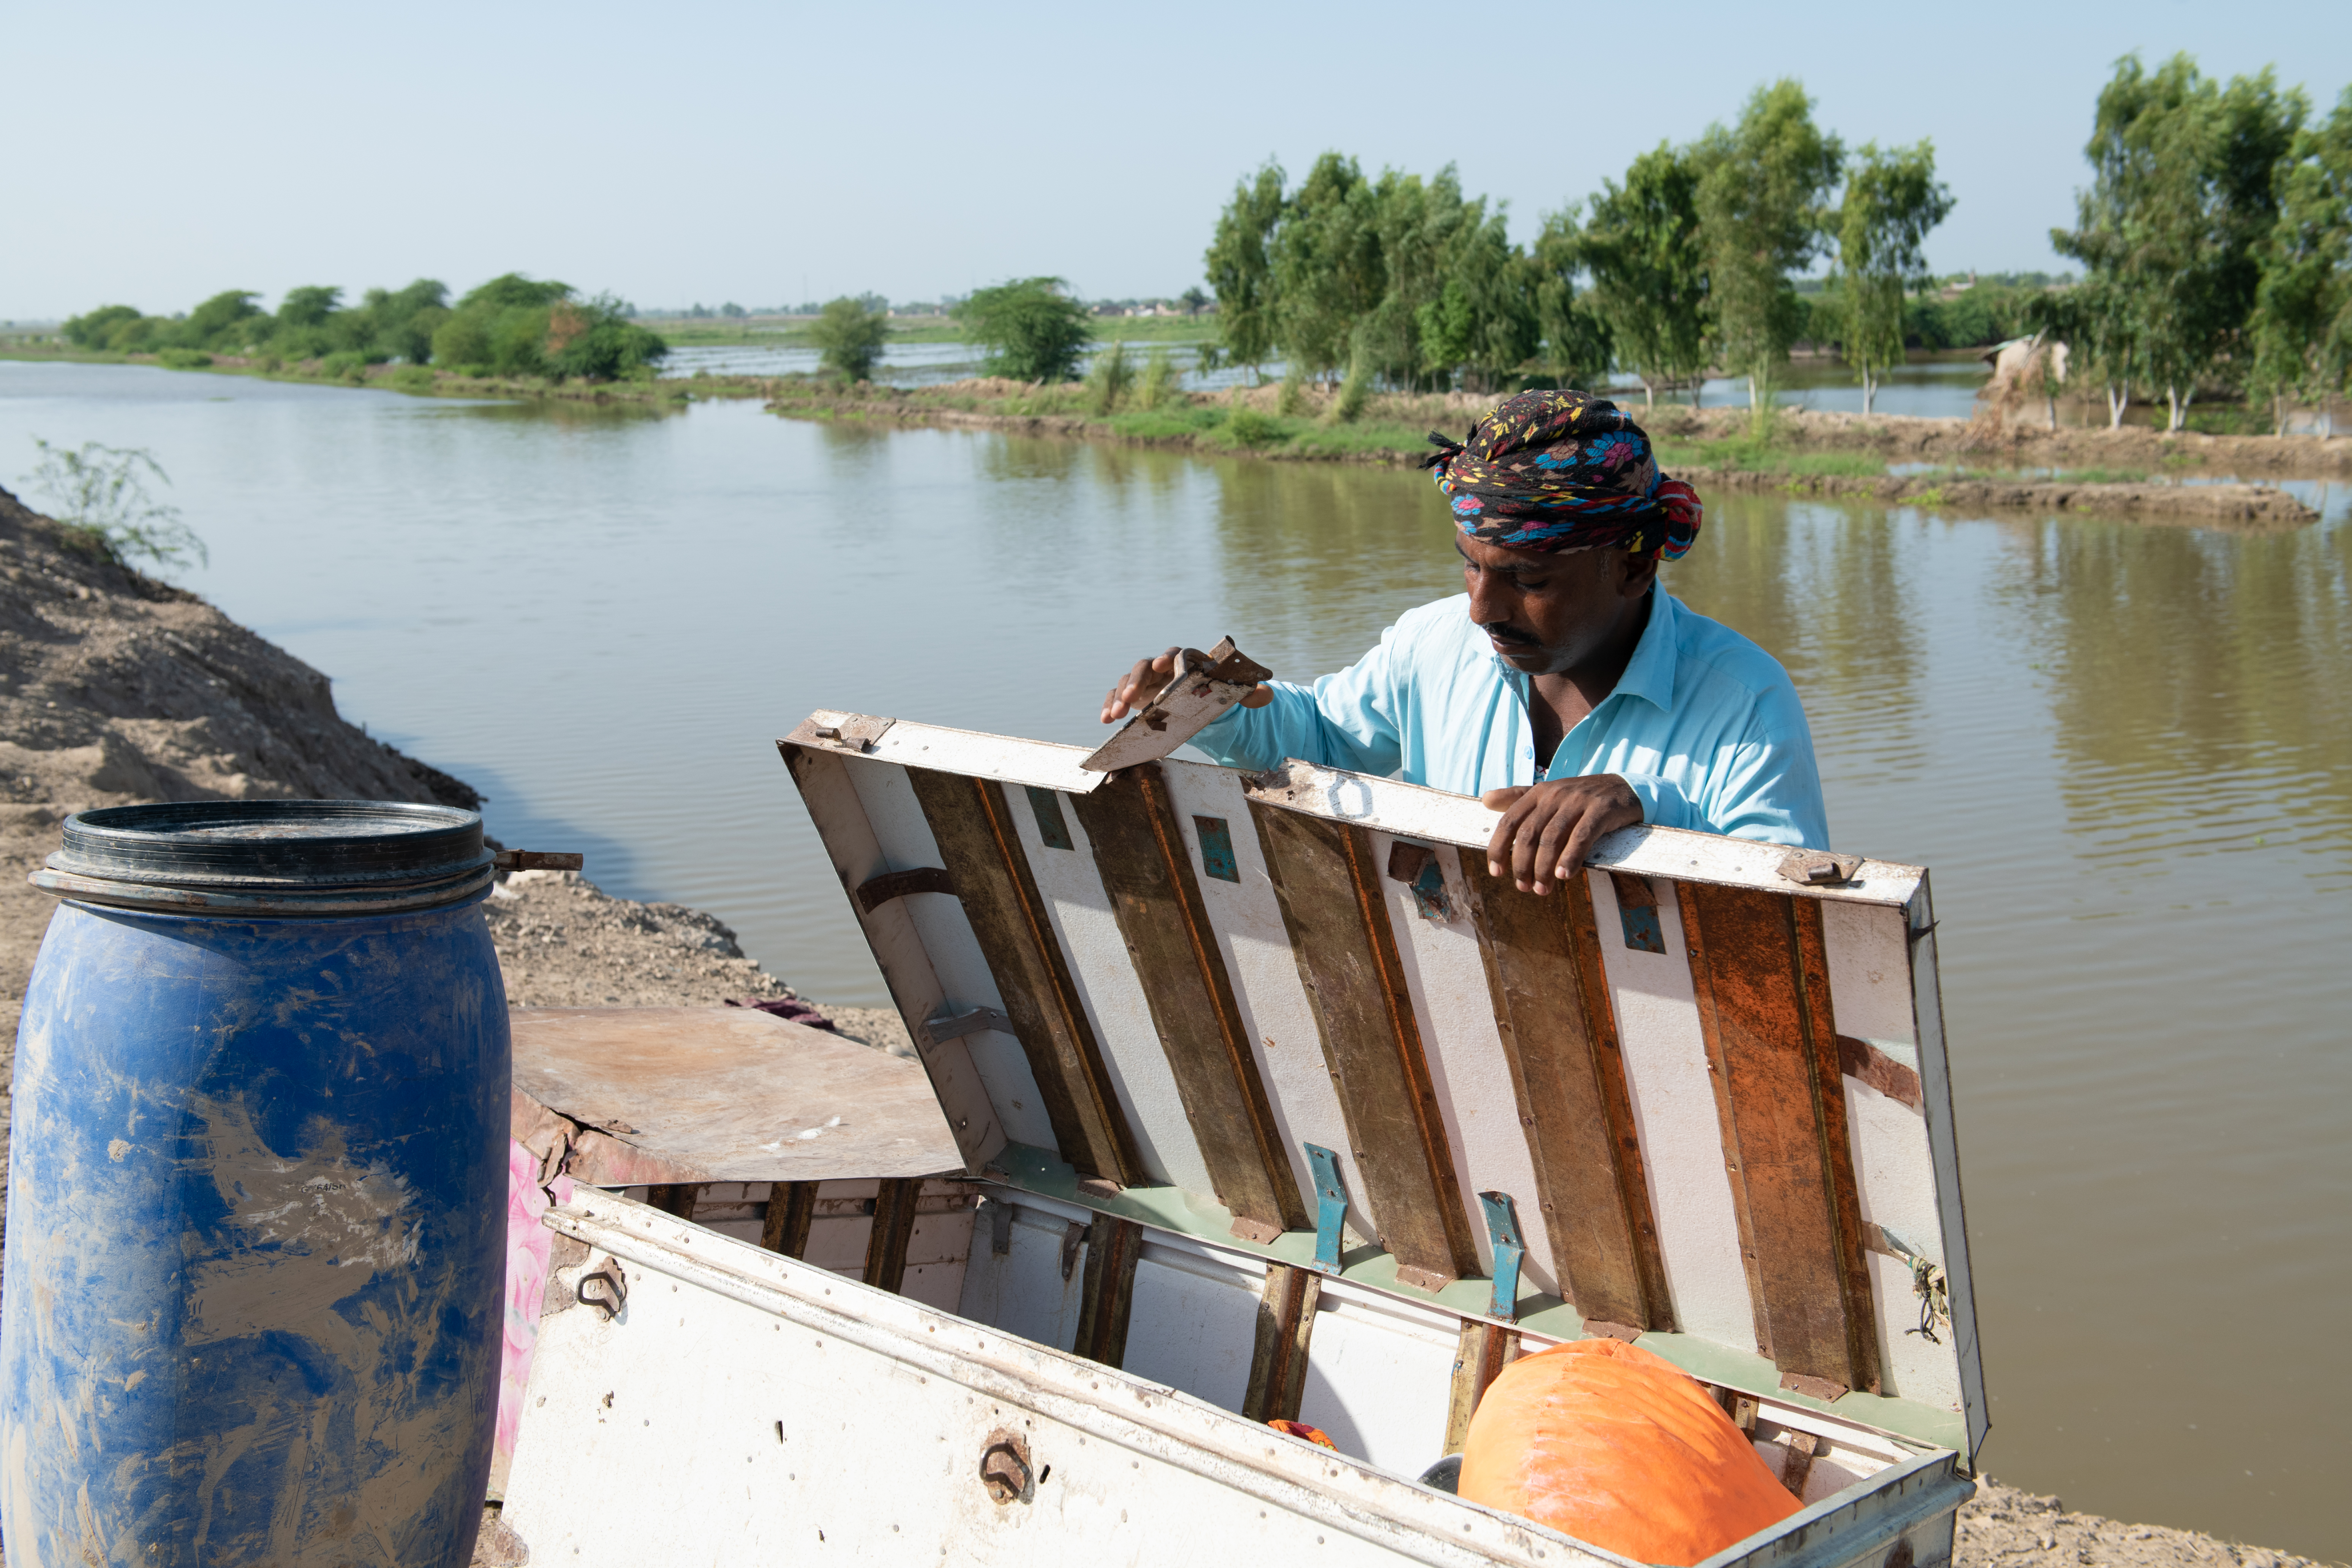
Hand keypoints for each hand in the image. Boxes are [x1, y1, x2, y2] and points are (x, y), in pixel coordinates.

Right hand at [1101, 648, 1272, 722]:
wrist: (1195, 699)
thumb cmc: (1212, 690)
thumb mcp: (1231, 693)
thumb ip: (1249, 693)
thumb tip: (1267, 694)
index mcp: (1185, 661)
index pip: (1176, 654)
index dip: (1169, 659)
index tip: (1163, 667)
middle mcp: (1161, 666)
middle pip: (1145, 666)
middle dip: (1137, 680)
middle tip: (1132, 698)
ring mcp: (1145, 680)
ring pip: (1127, 680)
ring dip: (1119, 696)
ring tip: (1116, 716)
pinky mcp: (1134, 695)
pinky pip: (1116, 695)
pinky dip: (1109, 704)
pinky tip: (1106, 719)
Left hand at [1480, 776, 1643, 893]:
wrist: (1623, 788)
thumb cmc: (1580, 798)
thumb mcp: (1548, 794)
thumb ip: (1517, 797)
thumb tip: (1486, 800)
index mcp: (1538, 793)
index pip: (1509, 821)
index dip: (1498, 848)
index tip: (1496, 873)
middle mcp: (1554, 795)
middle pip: (1529, 834)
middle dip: (1522, 865)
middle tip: (1524, 887)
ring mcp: (1577, 801)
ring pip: (1552, 838)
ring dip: (1544, 868)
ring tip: (1542, 889)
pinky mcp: (1600, 810)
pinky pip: (1581, 837)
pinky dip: (1570, 858)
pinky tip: (1564, 876)